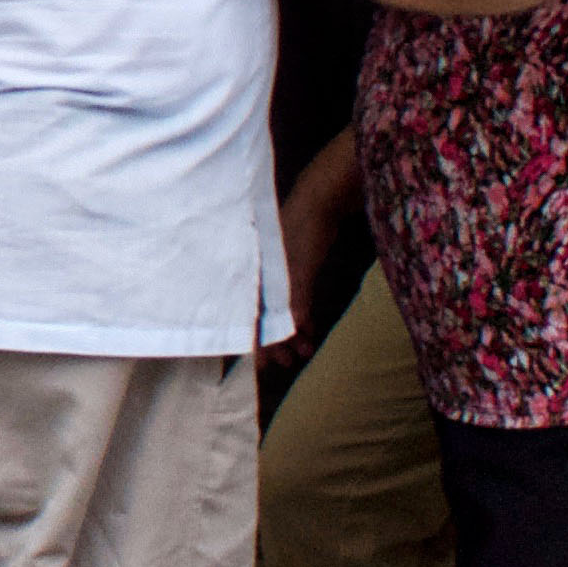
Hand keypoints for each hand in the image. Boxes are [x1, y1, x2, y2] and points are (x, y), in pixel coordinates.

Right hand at [266, 191, 336, 373]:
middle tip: (288, 363)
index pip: (247, 316)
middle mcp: (257, 278)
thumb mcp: (297, 270)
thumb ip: (294, 300)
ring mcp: (274, 275)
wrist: (320, 202)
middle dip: (275, 343)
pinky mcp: (291, 271)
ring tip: (305, 352)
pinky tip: (310, 332)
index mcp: (251, 277)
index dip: (254, 341)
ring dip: (291, 333)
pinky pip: (292, 302)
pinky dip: (301, 317)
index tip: (262, 364)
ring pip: (278, 312)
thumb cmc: (302, 234)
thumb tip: (291, 331)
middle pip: (261, 317)